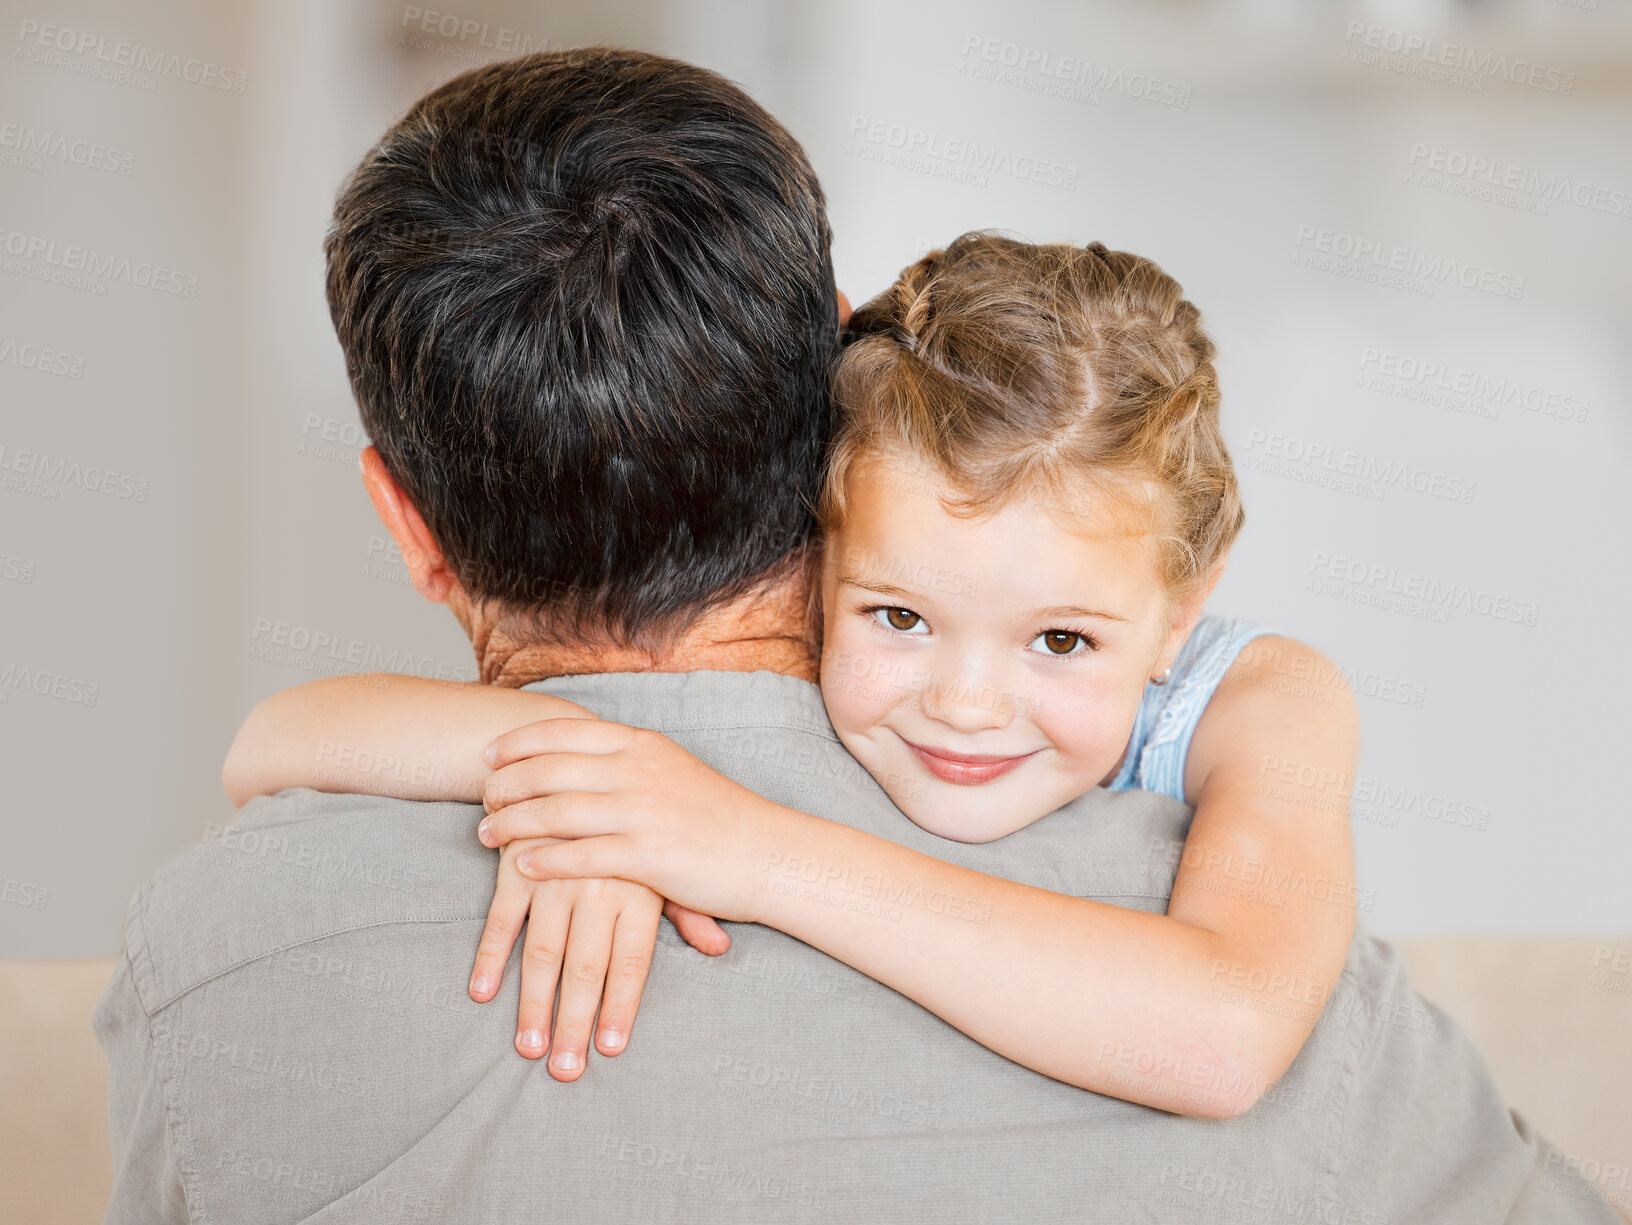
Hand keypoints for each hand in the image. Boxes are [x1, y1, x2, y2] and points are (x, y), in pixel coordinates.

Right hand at [467, 836, 727, 1078]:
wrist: (576, 752)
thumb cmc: (631, 816)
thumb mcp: (664, 856)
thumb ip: (687, 907)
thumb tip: (719, 947)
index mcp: (638, 885)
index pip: (633, 959)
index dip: (621, 1005)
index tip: (611, 1049)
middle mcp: (598, 883)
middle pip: (586, 965)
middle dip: (575, 1021)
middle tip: (565, 1069)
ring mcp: (554, 873)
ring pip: (541, 949)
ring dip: (531, 1002)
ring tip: (528, 1048)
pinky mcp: (516, 863)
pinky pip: (501, 916)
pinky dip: (489, 954)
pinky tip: (481, 992)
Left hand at [477, 719, 787, 921]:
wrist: (767, 852)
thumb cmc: (720, 816)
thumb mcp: (673, 769)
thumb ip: (629, 762)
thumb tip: (584, 759)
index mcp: (641, 744)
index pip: (564, 732)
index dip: (518, 742)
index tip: (489, 756)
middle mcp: (637, 770)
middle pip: (548, 770)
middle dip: (505, 785)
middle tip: (483, 801)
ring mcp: (641, 812)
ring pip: (555, 812)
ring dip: (512, 824)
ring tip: (488, 836)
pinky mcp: (647, 855)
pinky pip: (580, 857)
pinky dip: (544, 862)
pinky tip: (523, 869)